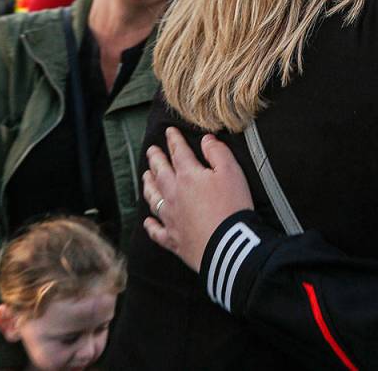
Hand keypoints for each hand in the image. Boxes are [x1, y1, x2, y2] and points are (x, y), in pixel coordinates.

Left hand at [142, 128, 253, 270]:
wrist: (226, 245)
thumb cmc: (232, 205)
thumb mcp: (231, 172)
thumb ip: (217, 152)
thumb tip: (206, 139)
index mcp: (188, 175)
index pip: (178, 152)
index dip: (174, 140)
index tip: (169, 131)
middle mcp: (173, 194)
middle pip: (160, 172)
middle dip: (155, 159)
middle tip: (151, 150)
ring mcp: (170, 218)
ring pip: (153, 198)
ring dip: (148, 185)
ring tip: (145, 176)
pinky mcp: (172, 239)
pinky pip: (156, 230)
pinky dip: (150, 224)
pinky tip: (148, 220)